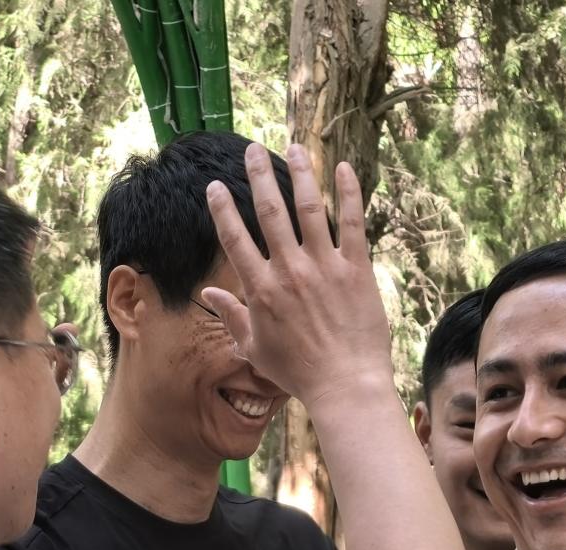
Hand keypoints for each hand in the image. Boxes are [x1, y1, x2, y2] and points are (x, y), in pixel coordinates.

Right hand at [202, 143, 393, 405]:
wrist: (346, 385)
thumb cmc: (300, 373)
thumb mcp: (256, 349)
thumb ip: (232, 317)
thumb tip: (208, 295)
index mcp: (261, 289)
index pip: (234, 238)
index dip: (223, 208)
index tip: (216, 186)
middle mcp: (289, 271)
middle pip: (270, 212)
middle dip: (259, 175)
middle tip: (253, 149)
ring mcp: (324, 268)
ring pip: (309, 208)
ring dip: (300, 173)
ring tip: (294, 147)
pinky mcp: (357, 271)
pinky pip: (353, 223)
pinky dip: (349, 193)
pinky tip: (343, 168)